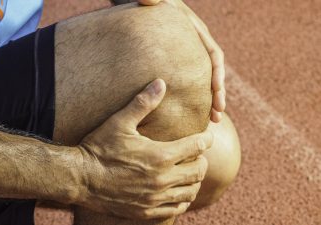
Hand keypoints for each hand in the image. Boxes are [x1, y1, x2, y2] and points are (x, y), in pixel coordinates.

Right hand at [76, 79, 211, 218]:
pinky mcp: (147, 211)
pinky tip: (178, 192)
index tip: (206, 135)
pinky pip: (176, 209)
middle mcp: (162, 179)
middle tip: (196, 154)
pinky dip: (182, 200)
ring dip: (194, 181)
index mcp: (160, 155)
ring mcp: (156, 198)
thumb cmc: (100, 148)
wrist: (80, 178)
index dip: (206, 139)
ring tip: (189, 171)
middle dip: (202, 160)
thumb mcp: (120, 122)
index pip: (197, 146)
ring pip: (190, 192)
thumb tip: (160, 83)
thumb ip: (143, 103)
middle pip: (199, 171)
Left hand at [112, 0, 225, 122]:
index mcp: (195, 32)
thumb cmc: (147, 0)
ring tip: (211, 121)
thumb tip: (150, 0)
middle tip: (217, 115)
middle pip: (212, 72)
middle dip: (217, 93)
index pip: (213, 54)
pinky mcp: (177, 63)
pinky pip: (188, 81)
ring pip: (202, 80)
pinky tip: (188, 113)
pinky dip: (192, 97)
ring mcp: (187, 55)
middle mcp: (196, 45)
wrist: (141, 3)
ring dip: (209, 100)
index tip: (217, 91)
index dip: (217, 73)